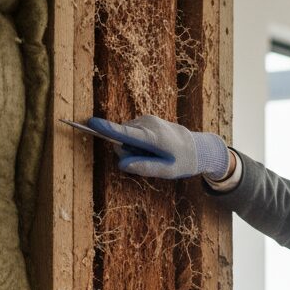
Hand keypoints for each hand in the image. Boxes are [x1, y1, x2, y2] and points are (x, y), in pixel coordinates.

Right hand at [87, 114, 231, 179]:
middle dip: (129, 152)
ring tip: (155, 153)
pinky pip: (132, 132)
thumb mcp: (168, 171)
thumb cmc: (184, 162)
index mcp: (154, 137)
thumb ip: (145, 168)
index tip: (91, 123)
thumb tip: (121, 165)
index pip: (127, 133)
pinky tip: (154, 147)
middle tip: (150, 160)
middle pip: (122, 139)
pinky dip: (138, 142)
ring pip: (126, 136)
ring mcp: (147, 119)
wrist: (198, 147)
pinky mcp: (146, 119)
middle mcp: (149, 124)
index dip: (108, 129)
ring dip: (135, 147)